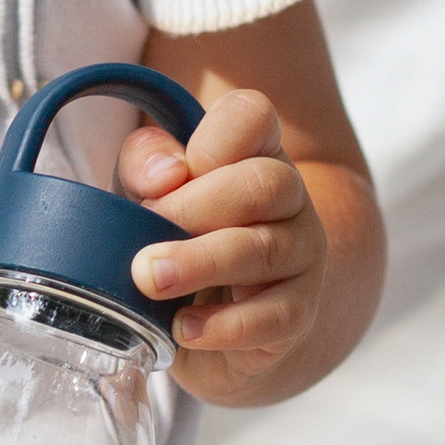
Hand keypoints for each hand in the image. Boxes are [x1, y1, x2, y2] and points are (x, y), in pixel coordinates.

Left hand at [121, 87, 326, 400]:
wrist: (219, 319)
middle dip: (196, 209)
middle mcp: (288, 197)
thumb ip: (146, 165)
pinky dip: (224, 325)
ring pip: (263, 250)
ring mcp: (300, 254)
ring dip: (200, 263)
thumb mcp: (147, 192)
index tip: (175, 172)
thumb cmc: (177, 237)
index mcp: (252, 151)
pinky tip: (184, 328)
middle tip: (143, 237)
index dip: (217, 137)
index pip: (254, 116)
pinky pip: (274, 316)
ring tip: (150, 279)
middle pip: (263, 185)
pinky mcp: (298, 311)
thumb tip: (167, 175)